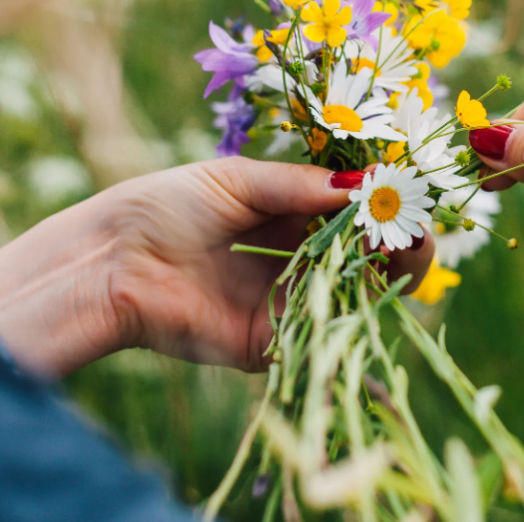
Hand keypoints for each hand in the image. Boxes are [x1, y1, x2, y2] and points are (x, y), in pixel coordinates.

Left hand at [0, 159, 432, 376]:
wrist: (108, 263)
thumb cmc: (164, 207)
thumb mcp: (238, 180)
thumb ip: (301, 185)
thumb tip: (366, 185)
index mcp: (291, 215)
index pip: (357, 211)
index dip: (388, 201)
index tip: (409, 188)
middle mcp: (298, 259)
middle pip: (370, 254)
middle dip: (401, 237)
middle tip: (415, 221)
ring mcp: (288, 303)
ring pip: (359, 293)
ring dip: (389, 270)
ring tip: (404, 242)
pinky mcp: (273, 343)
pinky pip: (324, 332)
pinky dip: (354, 312)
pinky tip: (372, 281)